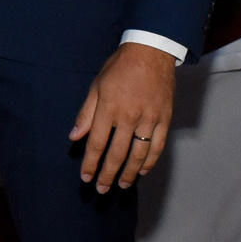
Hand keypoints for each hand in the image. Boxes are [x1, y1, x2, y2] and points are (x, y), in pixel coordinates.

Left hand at [70, 42, 176, 192]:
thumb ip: (86, 114)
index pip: (97, 144)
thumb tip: (75, 137)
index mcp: (109, 108)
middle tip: (101, 189)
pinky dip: (150, 162)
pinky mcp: (165, 119)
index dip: (91, 163)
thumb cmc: (120, 67)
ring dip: (129, 173)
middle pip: (117, 154)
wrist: (151, 52)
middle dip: (107, 174)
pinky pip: (158, 146)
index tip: (86, 177)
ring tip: (121, 185)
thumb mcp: (96, 86)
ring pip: (139, 154)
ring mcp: (149, 119)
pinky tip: (142, 171)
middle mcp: (129, 117)